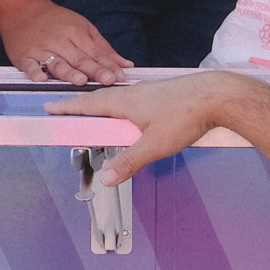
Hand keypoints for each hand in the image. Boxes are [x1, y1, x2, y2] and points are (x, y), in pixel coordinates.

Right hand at [0, 0, 130, 87]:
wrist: (22, 8)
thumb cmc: (55, 21)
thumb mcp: (83, 27)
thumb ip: (103, 48)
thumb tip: (125, 64)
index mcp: (76, 33)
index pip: (95, 53)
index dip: (109, 66)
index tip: (121, 77)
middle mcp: (60, 41)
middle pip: (80, 59)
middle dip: (95, 70)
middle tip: (108, 81)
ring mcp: (41, 49)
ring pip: (57, 63)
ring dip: (69, 72)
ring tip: (80, 80)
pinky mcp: (24, 56)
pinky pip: (30, 66)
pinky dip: (35, 72)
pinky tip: (41, 79)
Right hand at [47, 70, 251, 186]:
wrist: (219, 96)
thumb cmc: (187, 116)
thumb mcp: (155, 145)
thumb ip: (129, 162)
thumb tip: (106, 178)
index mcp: (126, 102)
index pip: (89, 105)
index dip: (68, 108)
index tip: (50, 107)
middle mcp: (135, 92)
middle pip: (102, 98)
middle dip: (83, 105)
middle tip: (68, 110)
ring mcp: (150, 91)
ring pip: (120, 97)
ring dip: (104, 103)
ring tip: (96, 112)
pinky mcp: (165, 94)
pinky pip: (135, 98)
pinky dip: (124, 104)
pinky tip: (132, 113)